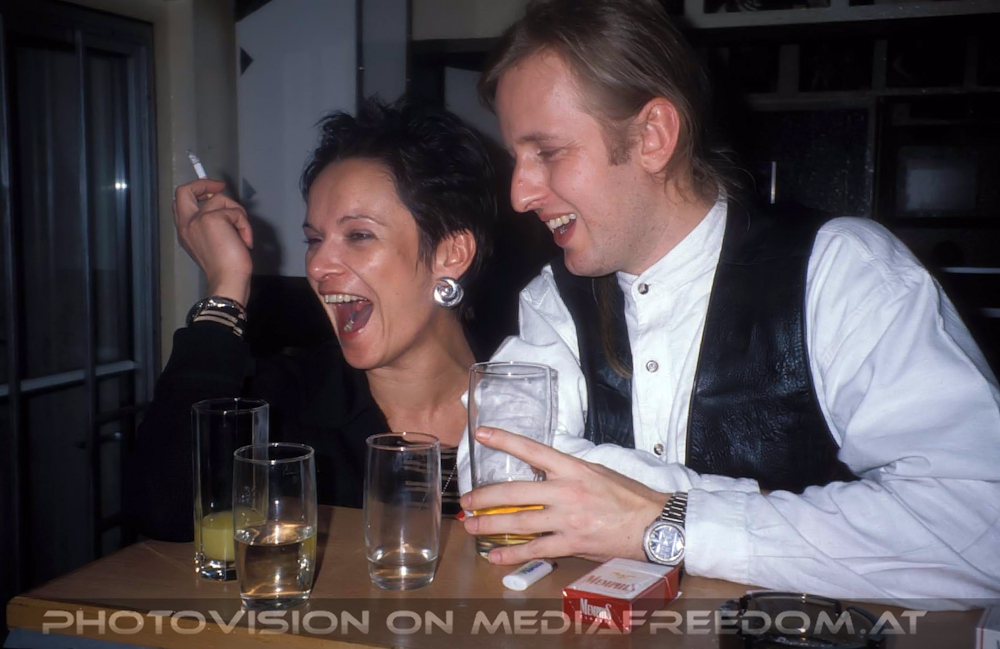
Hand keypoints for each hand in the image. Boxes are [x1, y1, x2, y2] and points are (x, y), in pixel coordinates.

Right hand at [173, 179, 252, 304]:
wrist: (228, 280)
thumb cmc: (224, 267)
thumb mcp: (212, 242)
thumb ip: (211, 225)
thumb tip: (225, 209)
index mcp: (184, 230)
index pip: (179, 201)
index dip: (195, 190)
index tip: (212, 190)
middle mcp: (186, 223)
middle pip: (185, 190)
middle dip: (204, 183)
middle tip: (221, 186)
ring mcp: (197, 220)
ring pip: (221, 199)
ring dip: (238, 214)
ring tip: (241, 235)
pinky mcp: (213, 218)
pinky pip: (236, 212)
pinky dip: (245, 225)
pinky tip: (245, 241)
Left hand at [461, 427, 669, 564]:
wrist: (653, 524)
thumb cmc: (628, 496)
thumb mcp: (597, 471)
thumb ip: (568, 471)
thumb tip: (542, 470)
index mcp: (572, 468)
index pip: (532, 450)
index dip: (504, 440)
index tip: (481, 434)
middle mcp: (566, 491)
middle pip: (515, 492)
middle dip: (485, 497)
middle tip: (466, 501)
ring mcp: (567, 519)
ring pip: (519, 522)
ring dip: (491, 525)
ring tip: (472, 527)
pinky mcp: (572, 543)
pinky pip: (535, 550)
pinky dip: (513, 555)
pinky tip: (496, 557)